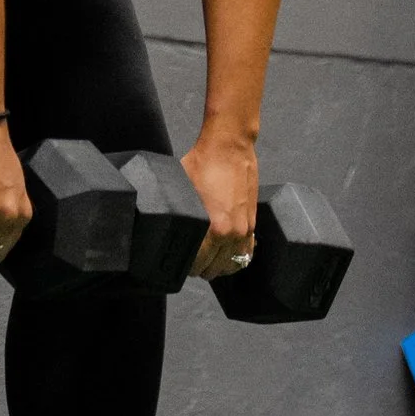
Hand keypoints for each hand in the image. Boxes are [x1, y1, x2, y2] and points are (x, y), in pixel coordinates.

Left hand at [184, 122, 259, 282]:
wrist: (231, 146)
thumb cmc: (203, 163)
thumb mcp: (180, 189)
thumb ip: (176, 214)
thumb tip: (161, 227)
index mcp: (214, 229)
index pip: (197, 264)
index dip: (183, 265)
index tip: (176, 260)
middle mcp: (232, 234)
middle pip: (214, 269)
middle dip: (199, 267)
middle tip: (187, 259)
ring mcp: (245, 230)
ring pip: (231, 265)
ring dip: (218, 266)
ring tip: (205, 259)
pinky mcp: (253, 223)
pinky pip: (247, 253)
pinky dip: (236, 259)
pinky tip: (226, 256)